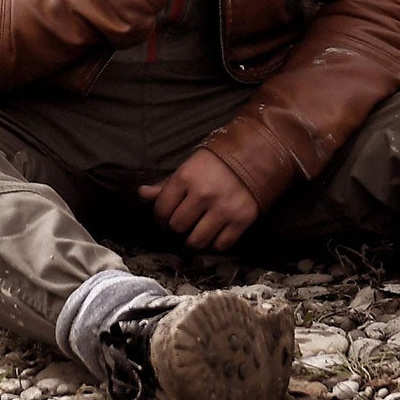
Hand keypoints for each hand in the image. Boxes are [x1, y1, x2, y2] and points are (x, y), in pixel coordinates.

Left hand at [138, 148, 259, 250]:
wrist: (257, 154)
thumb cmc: (217, 161)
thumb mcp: (189, 167)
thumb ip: (166, 184)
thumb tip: (141, 193)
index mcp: (185, 177)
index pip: (161, 210)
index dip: (161, 216)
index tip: (167, 216)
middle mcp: (202, 194)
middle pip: (177, 227)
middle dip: (179, 226)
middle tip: (186, 221)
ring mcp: (223, 208)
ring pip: (196, 241)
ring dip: (195, 239)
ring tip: (198, 230)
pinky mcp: (241, 220)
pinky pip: (220, 246)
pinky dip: (216, 243)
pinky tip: (216, 232)